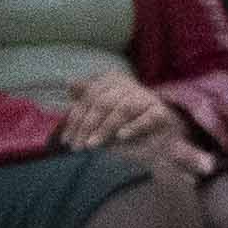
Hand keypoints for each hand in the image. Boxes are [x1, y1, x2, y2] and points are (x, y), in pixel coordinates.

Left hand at [52, 72, 184, 155]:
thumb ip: (85, 103)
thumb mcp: (99, 119)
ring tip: (92, 146)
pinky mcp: (161, 112)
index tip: (67, 141)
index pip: (89, 96)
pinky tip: (121, 137)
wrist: (156, 144)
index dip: (76, 119)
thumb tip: (69, 84)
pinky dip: (133, 127)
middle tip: (77, 147)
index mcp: (112, 80)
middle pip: (103, 102)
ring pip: (122, 109)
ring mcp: (146, 97)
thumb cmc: (123, 129)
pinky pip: (146, 118)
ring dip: (105, 129)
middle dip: (87, 126)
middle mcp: (129, 85)